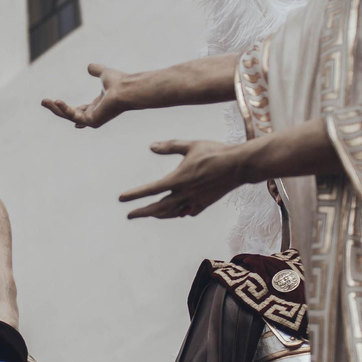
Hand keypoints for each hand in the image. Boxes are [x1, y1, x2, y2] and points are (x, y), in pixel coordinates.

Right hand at [41, 64, 130, 128]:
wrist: (126, 88)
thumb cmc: (120, 82)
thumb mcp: (104, 74)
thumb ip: (96, 70)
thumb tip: (89, 66)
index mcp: (98, 106)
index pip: (80, 109)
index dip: (67, 108)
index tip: (56, 103)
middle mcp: (95, 115)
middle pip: (71, 114)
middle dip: (56, 109)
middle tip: (43, 101)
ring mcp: (93, 119)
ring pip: (69, 116)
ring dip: (56, 109)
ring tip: (44, 101)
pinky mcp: (92, 121)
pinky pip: (74, 116)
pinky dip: (64, 109)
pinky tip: (56, 101)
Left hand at [120, 140, 246, 218]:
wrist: (239, 165)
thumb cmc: (215, 152)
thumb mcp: (190, 145)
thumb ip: (169, 146)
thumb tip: (150, 146)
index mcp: (179, 179)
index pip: (151, 190)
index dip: (135, 195)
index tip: (121, 199)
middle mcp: (185, 193)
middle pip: (158, 207)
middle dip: (142, 212)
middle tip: (129, 215)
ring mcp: (195, 201)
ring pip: (172, 213)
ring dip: (158, 214)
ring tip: (148, 213)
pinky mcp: (205, 204)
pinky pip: (187, 212)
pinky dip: (177, 213)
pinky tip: (175, 212)